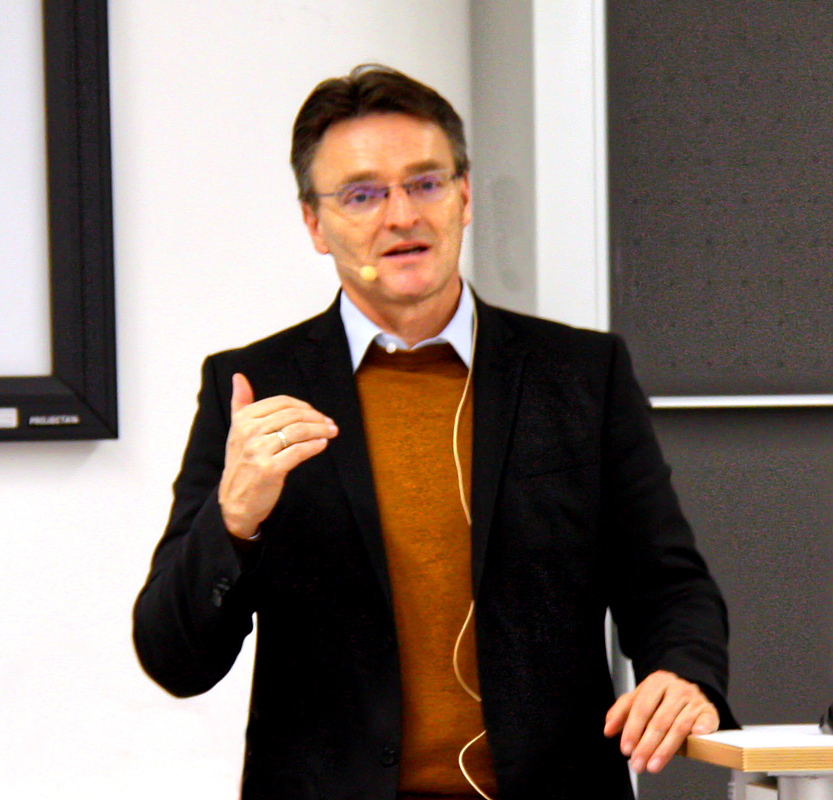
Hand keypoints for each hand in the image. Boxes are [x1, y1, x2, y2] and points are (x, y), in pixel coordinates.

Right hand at [218, 373, 337, 538]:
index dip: (304, 407)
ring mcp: (259, 451)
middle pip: (293, 416)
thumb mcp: (236, 432)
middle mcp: (249, 432)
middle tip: (330, 424)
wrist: (235, 501)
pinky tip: (322, 445)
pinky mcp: (270, 469)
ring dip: (320, 430)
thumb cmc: (241, 464)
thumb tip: (239, 377)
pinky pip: (299, 451)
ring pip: (299, 432)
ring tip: (331, 432)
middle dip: (316, 418)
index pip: (282, 403)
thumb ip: (240, 403)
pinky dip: (314, 446)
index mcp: (243, 420)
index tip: (317, 414)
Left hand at [603, 670, 718, 773]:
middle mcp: (676, 688)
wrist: (690, 691)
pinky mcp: (709, 711)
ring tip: (653, 765)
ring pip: (679, 727)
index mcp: (656, 682)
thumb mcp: (639, 699)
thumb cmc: (662, 699)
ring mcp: (694, 699)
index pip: (641, 708)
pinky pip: (706, 722)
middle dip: (646, 745)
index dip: (632, 730)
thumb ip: (622, 712)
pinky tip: (695, 739)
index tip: (626, 749)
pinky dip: (700, 731)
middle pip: (659, 720)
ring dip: (665, 750)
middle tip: (638, 763)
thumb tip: (608, 729)